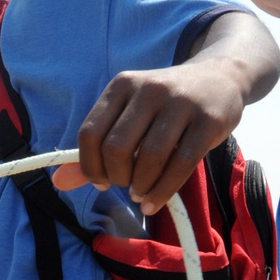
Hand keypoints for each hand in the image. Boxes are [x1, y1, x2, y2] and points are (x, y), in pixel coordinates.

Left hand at [54, 60, 248, 213]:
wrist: (221, 78)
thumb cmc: (165, 107)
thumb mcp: (129, 117)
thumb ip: (95, 149)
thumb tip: (59, 182)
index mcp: (122, 85)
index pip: (90, 133)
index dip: (89, 165)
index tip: (100, 181)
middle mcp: (149, 89)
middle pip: (117, 147)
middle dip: (116, 177)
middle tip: (125, 185)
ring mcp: (182, 103)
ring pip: (150, 157)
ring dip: (140, 186)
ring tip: (140, 195)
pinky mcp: (210, 120)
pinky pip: (181, 164)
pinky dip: (163, 191)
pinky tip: (153, 202)